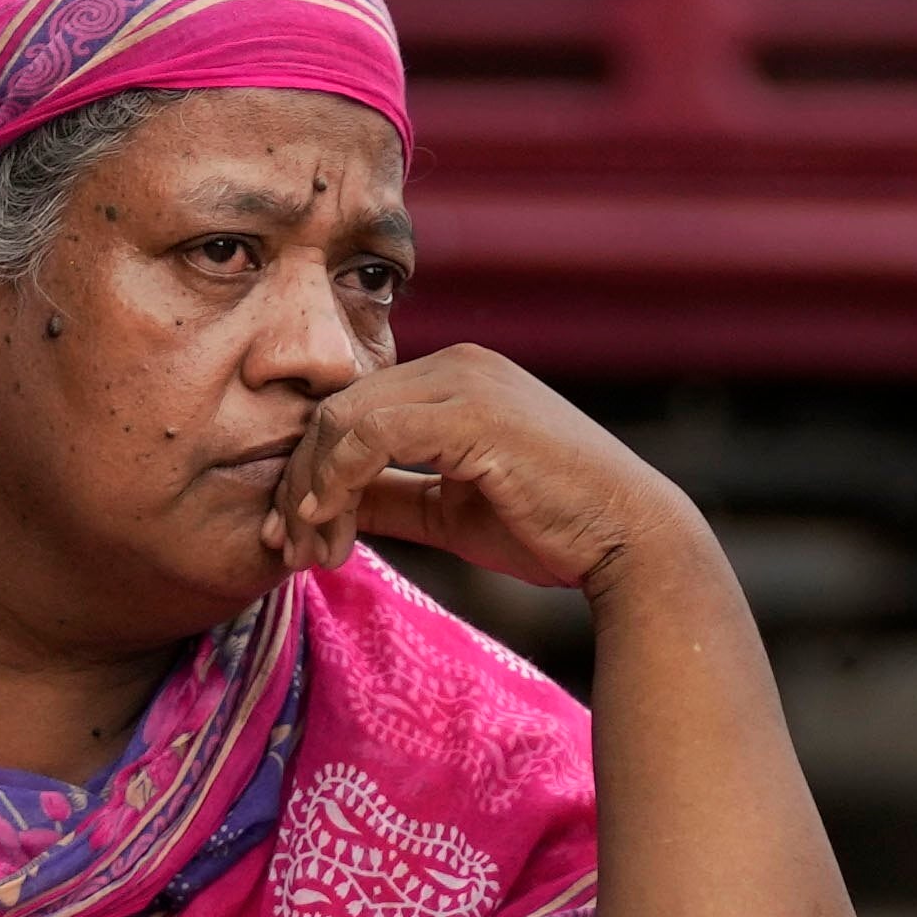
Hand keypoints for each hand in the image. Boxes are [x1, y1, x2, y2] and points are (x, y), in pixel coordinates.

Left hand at [259, 345, 712, 597]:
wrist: (628, 540)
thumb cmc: (551, 529)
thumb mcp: (449, 513)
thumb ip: (390, 498)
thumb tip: (325, 507)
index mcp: (453, 378)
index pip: (351, 409)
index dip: (309, 471)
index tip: (295, 536)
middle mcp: (456, 364)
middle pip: (335, 409)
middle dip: (299, 484)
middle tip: (288, 551)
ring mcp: (465, 381)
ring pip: (343, 419)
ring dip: (312, 491)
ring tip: (311, 552)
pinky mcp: (471, 412)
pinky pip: (370, 435)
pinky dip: (338, 483)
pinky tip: (332, 527)